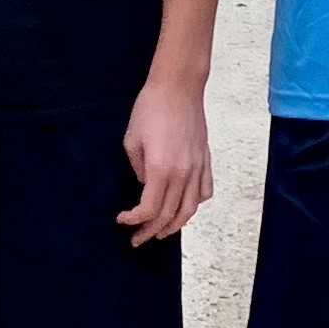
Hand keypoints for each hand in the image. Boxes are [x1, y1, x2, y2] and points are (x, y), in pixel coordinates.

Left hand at [119, 79, 212, 245]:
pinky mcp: (205, 160)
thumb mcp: (132, 140)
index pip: (149, 209)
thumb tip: (146, 185)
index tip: (122, 220)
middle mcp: (182, 173)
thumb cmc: (151, 109)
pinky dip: (194, 205)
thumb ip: (138, 169)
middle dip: (151, 231)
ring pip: (190, 209)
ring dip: (175, 226)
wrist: (178, 87)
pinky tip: (184, 208)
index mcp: (160, 169)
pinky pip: (204, 192)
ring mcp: (197, 168)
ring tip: (161, 233)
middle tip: (137, 239)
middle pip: (169, 215)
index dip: (134, 220)